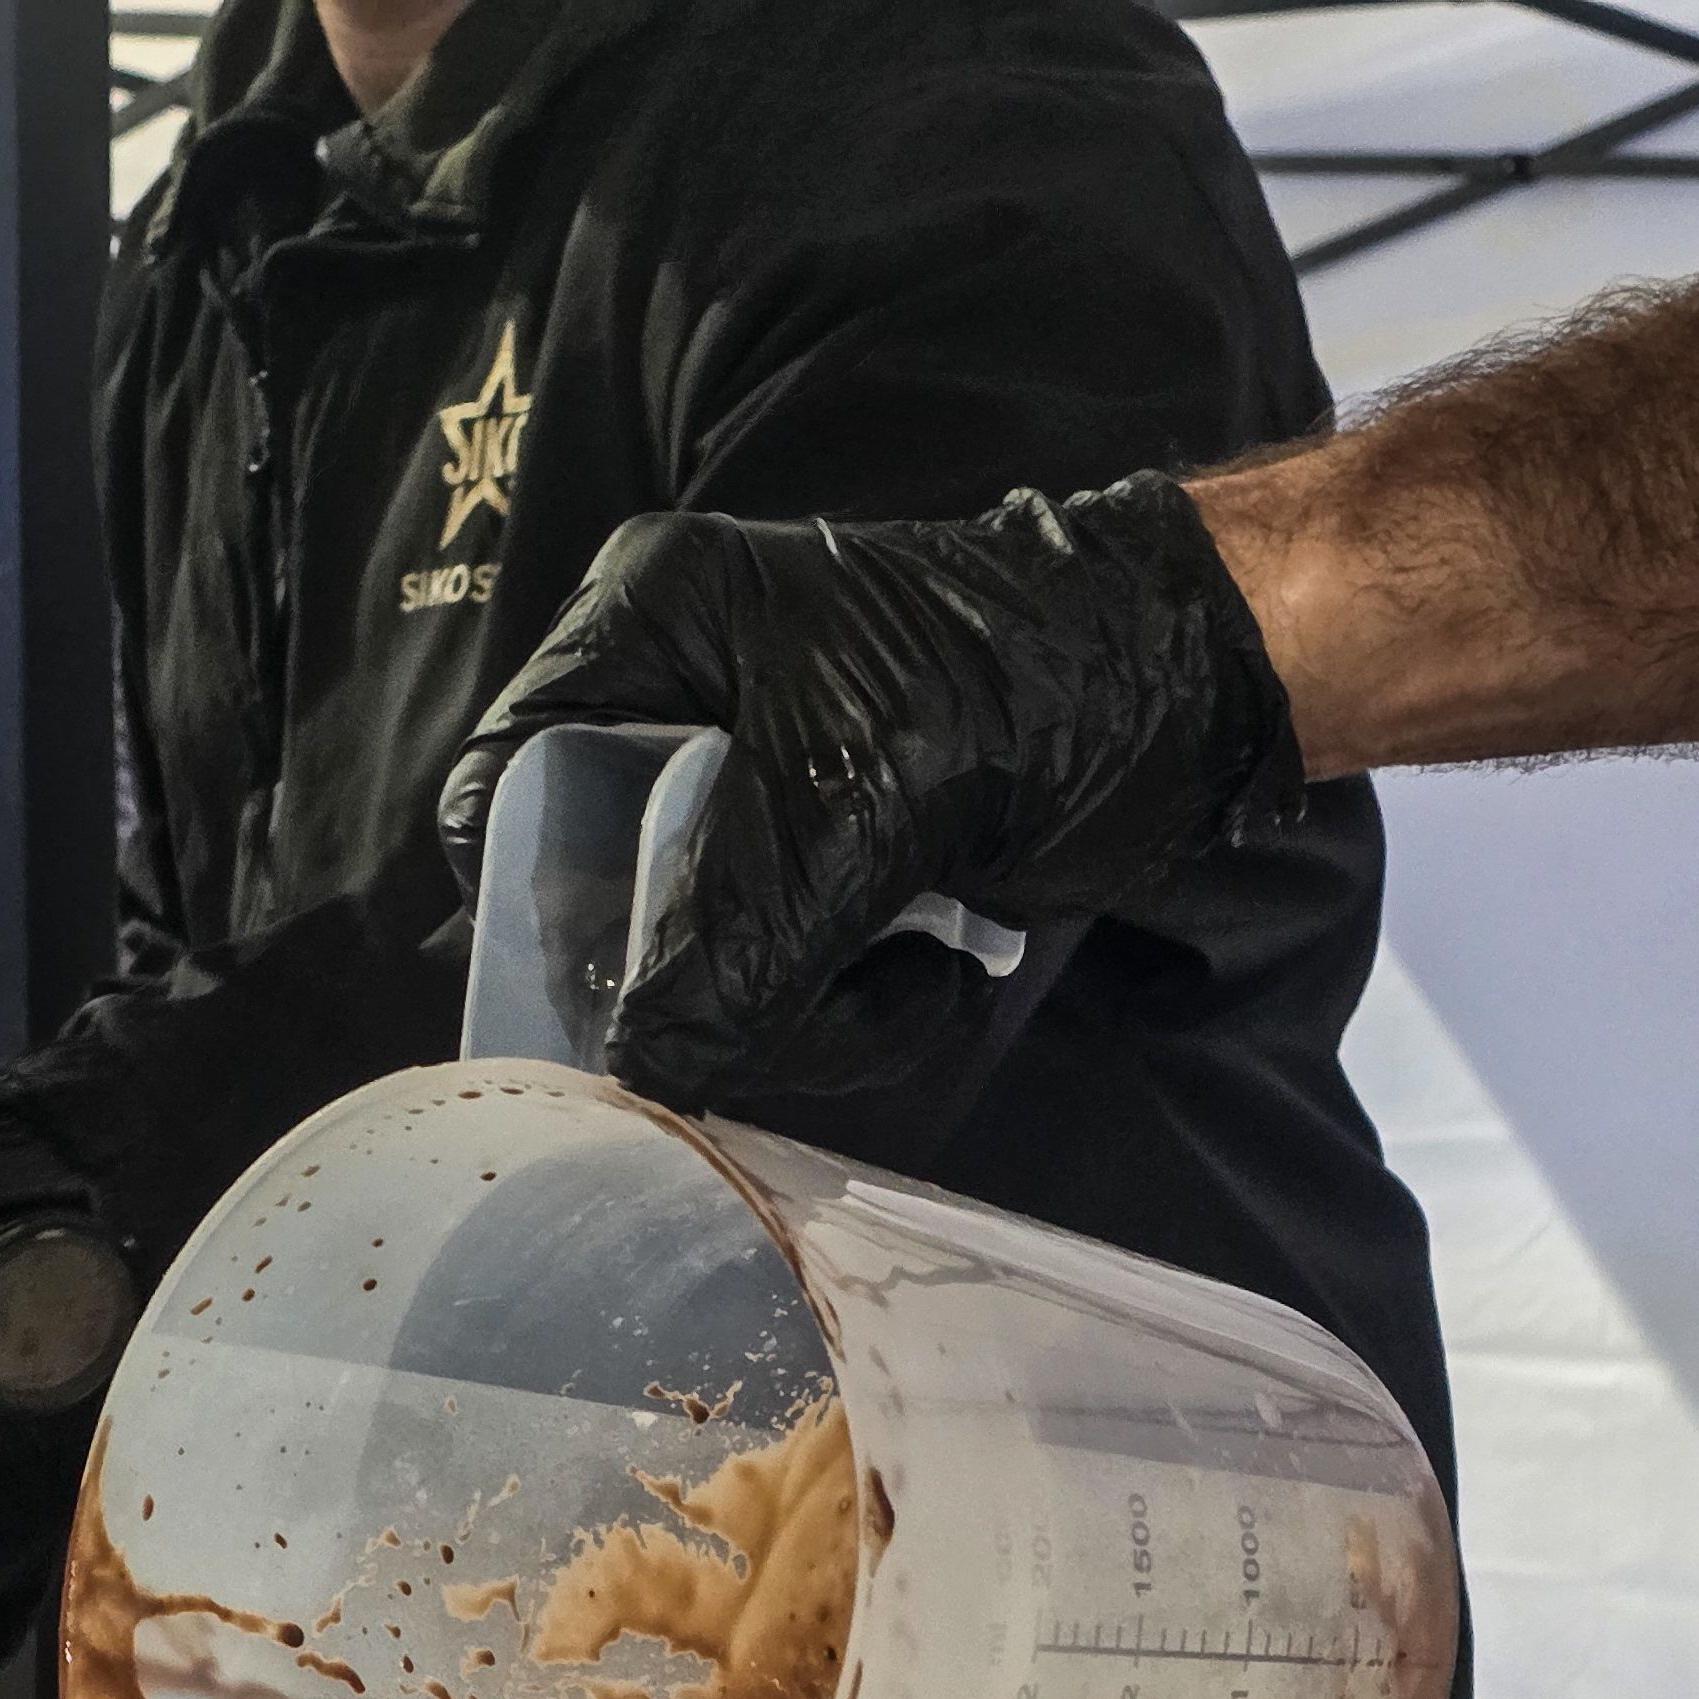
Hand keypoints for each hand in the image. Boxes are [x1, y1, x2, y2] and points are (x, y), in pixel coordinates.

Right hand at [439, 475, 1301, 1109]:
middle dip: (706, 988)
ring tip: (909, 989)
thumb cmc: (1022, 688)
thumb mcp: (855, 808)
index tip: (605, 1001)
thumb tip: (643, 1067)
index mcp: (651, 631)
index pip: (510, 783)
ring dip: (804, 1018)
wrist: (1188, 687)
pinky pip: (788, 983)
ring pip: (707, 964)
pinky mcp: (836, 866)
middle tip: (791, 1022)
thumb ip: (733, 942)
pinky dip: (857, 1012)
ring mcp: (762, 791)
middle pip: (612, 900)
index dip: (536, 907)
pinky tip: (937, 982)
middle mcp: (684, 702)